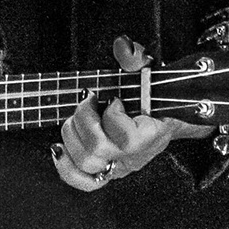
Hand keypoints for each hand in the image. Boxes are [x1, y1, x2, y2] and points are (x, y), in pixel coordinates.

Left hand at [52, 37, 199, 191]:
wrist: (169, 115)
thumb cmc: (155, 94)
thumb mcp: (148, 70)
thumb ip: (135, 57)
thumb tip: (122, 46)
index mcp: (149, 136)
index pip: (125, 139)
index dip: (113, 115)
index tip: (114, 98)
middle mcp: (133, 157)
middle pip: (97, 150)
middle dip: (84, 119)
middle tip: (89, 101)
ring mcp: (119, 167)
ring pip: (85, 162)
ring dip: (72, 133)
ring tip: (79, 115)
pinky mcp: (106, 171)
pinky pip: (81, 181)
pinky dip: (65, 166)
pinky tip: (59, 147)